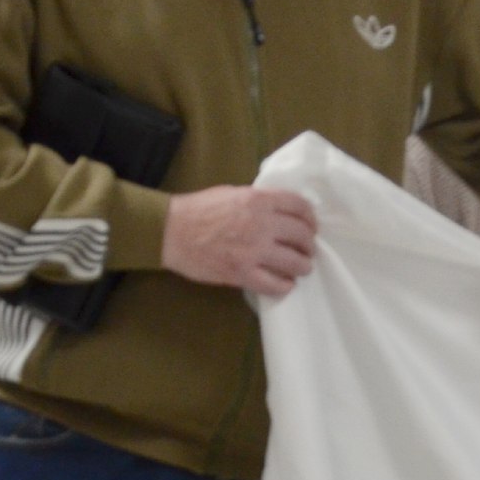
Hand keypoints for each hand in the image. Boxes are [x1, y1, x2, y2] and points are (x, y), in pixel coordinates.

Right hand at [162, 187, 317, 296]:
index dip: (311, 218)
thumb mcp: (232, 193)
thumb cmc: (197, 209)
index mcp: (259, 200)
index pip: (300, 207)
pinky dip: (285, 286)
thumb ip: (259, 202)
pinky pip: (276, 284)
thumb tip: (281, 211)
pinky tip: (284, 284)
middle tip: (306, 250)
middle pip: (302, 235)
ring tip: (300, 268)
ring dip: (303, 266)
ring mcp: (254, 250)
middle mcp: (262, 224)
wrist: (168, 231)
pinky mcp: (243, 273)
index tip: (311, 226)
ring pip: (296, 262)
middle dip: (309, 244)